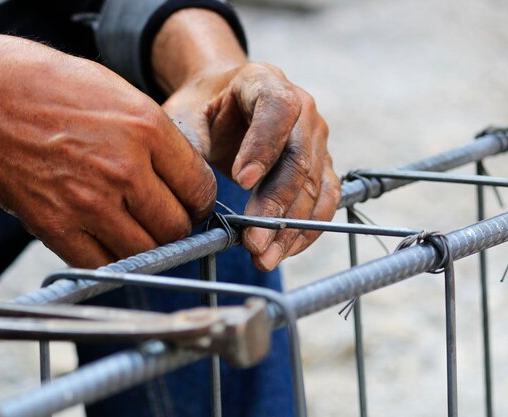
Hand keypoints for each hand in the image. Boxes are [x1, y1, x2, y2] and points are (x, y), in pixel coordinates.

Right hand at [0, 31, 215, 267]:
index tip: (192, 205)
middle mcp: (125, 169)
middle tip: (165, 220)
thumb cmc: (52, 89)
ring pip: (146, 252)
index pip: (200, 188)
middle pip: (177, 227)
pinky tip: (106, 240)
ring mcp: (90, 201)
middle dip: (178, 227)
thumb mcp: (120, 96)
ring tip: (136, 231)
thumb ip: (158, 140)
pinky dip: (111, 259)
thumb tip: (182, 177)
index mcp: (148, 130)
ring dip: (148, 248)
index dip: (200, 202)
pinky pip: (103, 263)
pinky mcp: (55, 225)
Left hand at [162, 63, 340, 270]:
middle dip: (276, 205)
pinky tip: (283, 250)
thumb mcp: (183, 118)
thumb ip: (187, 152)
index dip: (263, 146)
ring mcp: (315, 138)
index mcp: (264, 81)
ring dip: (292, 227)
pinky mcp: (321, 164)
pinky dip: (307, 229)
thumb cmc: (201, 110)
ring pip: (315, 186)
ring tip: (265, 257)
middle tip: (252, 241)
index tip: (241, 181)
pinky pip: (324, 200)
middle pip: (299, 158)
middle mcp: (302, 107)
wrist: (222, 102)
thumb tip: (193, 203)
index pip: (277, 108)